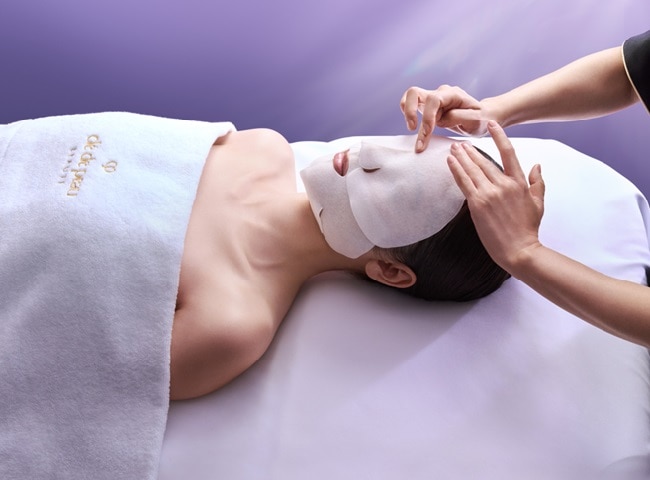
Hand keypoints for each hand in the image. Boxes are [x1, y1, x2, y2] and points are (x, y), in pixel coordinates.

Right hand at [400, 85, 487, 151]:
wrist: (480, 117)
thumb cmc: (480, 119)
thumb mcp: (476, 120)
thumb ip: (459, 117)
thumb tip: (441, 120)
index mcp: (453, 94)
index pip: (433, 100)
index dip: (428, 116)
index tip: (428, 133)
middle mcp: (440, 93)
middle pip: (414, 92)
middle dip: (410, 111)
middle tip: (412, 129)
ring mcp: (432, 99)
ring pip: (409, 98)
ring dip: (407, 114)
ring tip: (412, 130)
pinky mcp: (427, 107)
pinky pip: (411, 106)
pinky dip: (408, 116)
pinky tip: (416, 129)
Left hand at [446, 121, 544, 273]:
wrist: (519, 250)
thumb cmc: (528, 228)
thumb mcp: (538, 202)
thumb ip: (537, 182)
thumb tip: (537, 165)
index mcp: (519, 182)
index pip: (508, 152)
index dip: (499, 136)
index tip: (492, 124)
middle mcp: (504, 185)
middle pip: (484, 160)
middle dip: (470, 150)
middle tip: (460, 142)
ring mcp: (490, 193)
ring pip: (472, 169)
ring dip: (461, 157)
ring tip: (453, 147)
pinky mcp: (477, 204)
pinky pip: (464, 183)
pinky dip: (456, 170)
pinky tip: (449, 161)